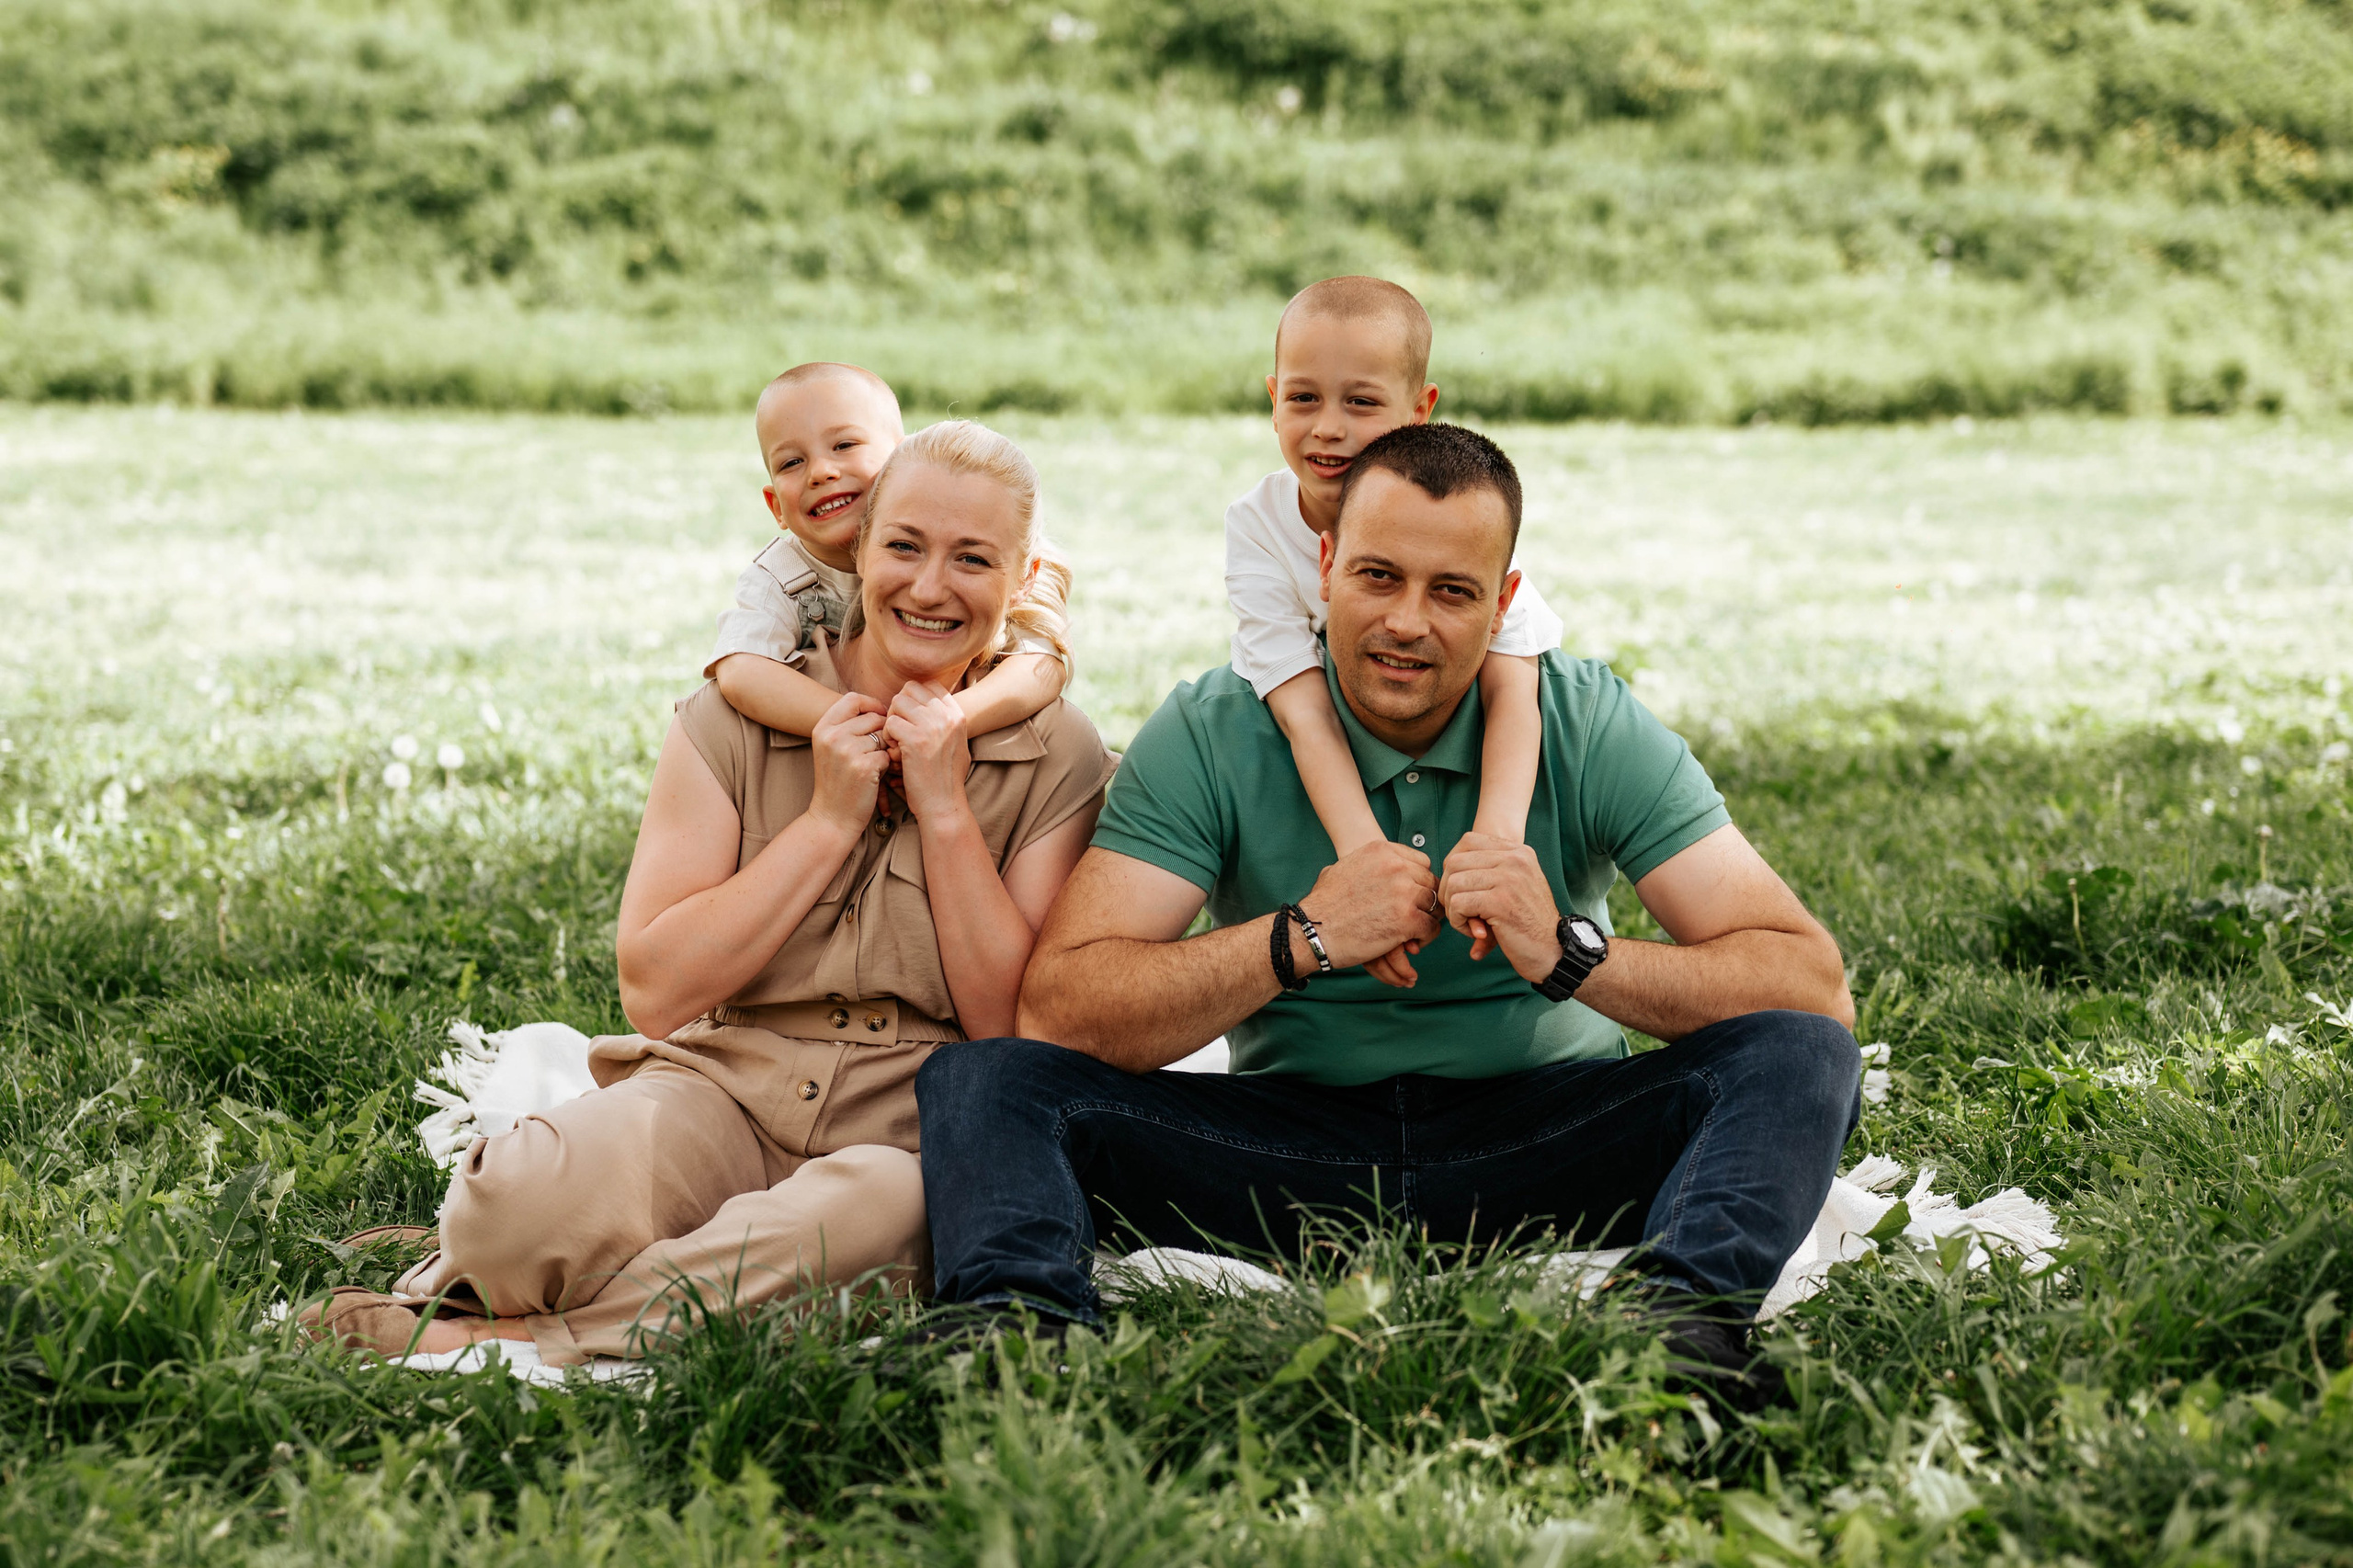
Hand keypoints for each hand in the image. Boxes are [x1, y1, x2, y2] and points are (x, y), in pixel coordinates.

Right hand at [809, 691, 890, 834]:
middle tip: (876, 752)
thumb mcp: (831, 747)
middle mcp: (832, 736)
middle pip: (873, 718)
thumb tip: (879, 706)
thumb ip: (847, 725)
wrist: (832, 817)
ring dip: (885, 750)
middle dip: (882, 733)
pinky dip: (886, 766)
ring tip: (872, 766)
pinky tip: (874, 778)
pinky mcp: (863, 766)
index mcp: (823, 727)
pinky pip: (888, 754)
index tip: (880, 717)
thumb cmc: (838, 781)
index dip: (872, 705)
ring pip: (883, 736)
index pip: (853, 698)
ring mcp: (847, 751)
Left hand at [883, 680, 972, 820]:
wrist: (943, 804)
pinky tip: (895, 753)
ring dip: (892, 720)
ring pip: (897, 703)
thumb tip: (927, 703)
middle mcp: (947, 716)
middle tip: (899, 729)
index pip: (929, 685)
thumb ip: (944, 722)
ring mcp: (932, 726)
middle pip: (910, 689)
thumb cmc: (945, 778)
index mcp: (957, 715)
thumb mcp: (955, 743)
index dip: (913, 697)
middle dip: (899, 706)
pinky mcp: (916, 740)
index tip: (909, 717)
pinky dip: (887, 737)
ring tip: (897, 742)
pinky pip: (890, 723)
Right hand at [1294, 841, 1440, 982]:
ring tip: (1412, 932)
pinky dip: (1424, 938)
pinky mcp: (1408, 919)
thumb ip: (1369, 863)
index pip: (1421, 862)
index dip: (1417, 882)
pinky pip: (1431, 927)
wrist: (1312, 931)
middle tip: (1413, 917)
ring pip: (1434, 906)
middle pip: (1430, 883)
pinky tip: (1409, 943)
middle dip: (1423, 902)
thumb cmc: (1323, 904)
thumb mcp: (1343, 867)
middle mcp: (1396, 866)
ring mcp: (1404, 892)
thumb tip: (1383, 867)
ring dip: (1425, 920)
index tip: (1408, 897)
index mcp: (1382, 850)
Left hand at [1438, 833, 1563, 982]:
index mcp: (1519, 852)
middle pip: (1455, 862)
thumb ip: (1488, 871)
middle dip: (1449, 890)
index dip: (1455, 867)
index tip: (1463, 891)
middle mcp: (1515, 859)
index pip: (1468, 841)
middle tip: (1462, 913)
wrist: (1553, 951)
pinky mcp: (1500, 901)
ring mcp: (1509, 878)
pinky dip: (1458, 921)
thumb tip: (1447, 866)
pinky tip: (1475, 933)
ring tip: (1471, 924)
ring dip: (1453, 909)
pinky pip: (1457, 904)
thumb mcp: (1514, 887)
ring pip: (1453, 883)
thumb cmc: (1529, 923)